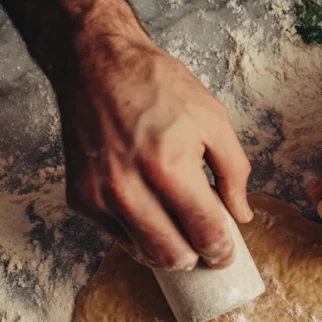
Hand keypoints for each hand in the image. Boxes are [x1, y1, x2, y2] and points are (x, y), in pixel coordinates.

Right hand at [50, 7, 251, 270]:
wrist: (97, 65)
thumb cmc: (157, 86)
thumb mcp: (212, 119)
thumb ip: (233, 171)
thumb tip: (240, 216)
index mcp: (169, 167)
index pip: (205, 232)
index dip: (222, 249)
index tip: (227, 253)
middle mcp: (130, 188)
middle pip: (174, 256)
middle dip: (197, 256)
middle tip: (206, 246)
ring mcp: (101, 197)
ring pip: (144, 254)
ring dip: (168, 251)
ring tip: (180, 232)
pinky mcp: (81, 199)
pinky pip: (118, 238)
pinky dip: (139, 236)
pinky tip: (152, 216)